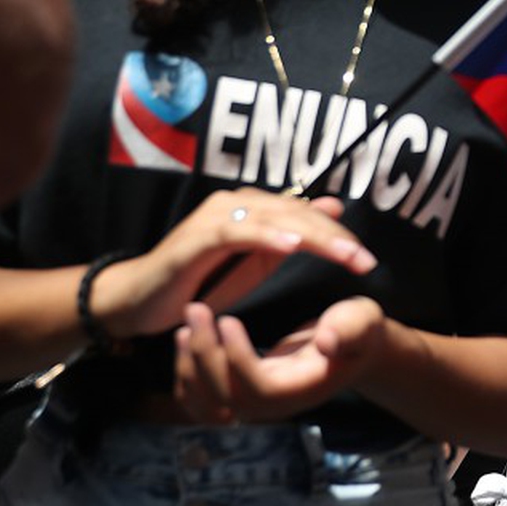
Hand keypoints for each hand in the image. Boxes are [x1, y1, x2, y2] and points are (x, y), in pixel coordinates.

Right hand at [93, 190, 375, 339]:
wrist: (139, 301)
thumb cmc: (197, 284)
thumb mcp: (253, 263)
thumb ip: (290, 237)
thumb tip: (334, 209)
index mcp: (253, 210)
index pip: (306, 216)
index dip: (339, 236)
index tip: (367, 260)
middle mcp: (237, 205)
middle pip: (297, 214)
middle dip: (336, 238)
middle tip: (366, 260)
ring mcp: (216, 217)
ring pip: (275, 219)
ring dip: (313, 237)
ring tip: (344, 255)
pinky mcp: (197, 237)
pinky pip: (238, 232)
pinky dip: (266, 236)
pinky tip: (291, 246)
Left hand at [172, 296, 391, 424]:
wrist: (353, 346)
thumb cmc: (357, 329)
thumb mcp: (360, 322)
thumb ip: (348, 330)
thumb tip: (327, 341)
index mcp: (301, 389)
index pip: (258, 388)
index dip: (237, 359)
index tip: (228, 319)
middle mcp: (275, 405)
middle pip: (226, 397)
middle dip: (204, 354)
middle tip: (196, 308)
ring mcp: (256, 403)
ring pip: (207, 402)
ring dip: (189, 365)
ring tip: (187, 324)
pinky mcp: (243, 392)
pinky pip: (202, 398)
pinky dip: (185, 374)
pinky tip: (185, 338)